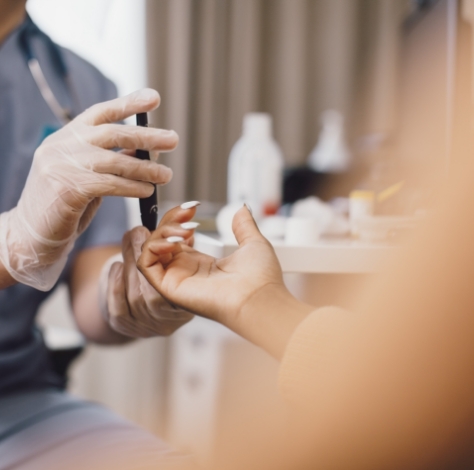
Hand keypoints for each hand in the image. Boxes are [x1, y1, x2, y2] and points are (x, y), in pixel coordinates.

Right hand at [0, 88, 176, 290]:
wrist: (32, 232)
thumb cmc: (65, 203)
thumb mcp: (87, 174)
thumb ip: (109, 160)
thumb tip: (146, 152)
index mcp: (67, 136)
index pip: (101, 112)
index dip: (129, 103)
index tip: (154, 97)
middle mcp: (62, 145)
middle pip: (112, 133)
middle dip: (146, 136)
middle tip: (173, 140)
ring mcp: (61, 165)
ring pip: (114, 160)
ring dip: (145, 168)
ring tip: (167, 175)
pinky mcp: (66, 188)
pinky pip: (109, 184)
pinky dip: (132, 187)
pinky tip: (147, 191)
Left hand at [102, 203, 200, 337]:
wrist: (145, 298)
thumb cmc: (167, 270)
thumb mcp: (180, 252)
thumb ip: (181, 235)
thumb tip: (187, 209)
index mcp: (190, 302)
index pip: (177, 285)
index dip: (168, 259)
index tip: (163, 236)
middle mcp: (169, 319)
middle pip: (152, 291)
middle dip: (143, 255)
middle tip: (138, 231)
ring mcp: (146, 325)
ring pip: (134, 296)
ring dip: (128, 263)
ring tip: (129, 241)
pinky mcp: (124, 325)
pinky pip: (117, 306)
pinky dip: (115, 283)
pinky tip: (118, 267)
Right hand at [137, 205, 286, 328]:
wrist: (260, 298)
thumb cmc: (261, 280)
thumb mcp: (252, 243)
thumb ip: (243, 226)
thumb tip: (242, 209)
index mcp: (202, 264)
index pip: (176, 238)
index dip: (179, 219)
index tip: (193, 206)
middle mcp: (186, 271)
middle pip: (161, 240)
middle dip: (170, 220)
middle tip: (188, 212)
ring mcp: (176, 279)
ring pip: (151, 250)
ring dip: (162, 232)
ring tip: (185, 229)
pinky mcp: (169, 287)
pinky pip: (146, 264)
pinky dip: (153, 247)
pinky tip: (174, 240)